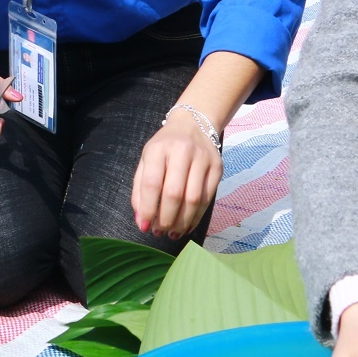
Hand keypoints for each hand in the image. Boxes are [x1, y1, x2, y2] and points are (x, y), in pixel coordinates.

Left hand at [131, 108, 220, 238]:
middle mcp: (182, 151)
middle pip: (175, 193)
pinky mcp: (217, 167)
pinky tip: (188, 225)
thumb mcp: (146, 160)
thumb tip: (141, 220)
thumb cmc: (164, 147)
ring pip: (194, 199)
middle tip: (160, 232)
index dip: (148, 208)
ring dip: (183, 222)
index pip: (152, 183)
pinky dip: (197, 216)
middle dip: (167, 219)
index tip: (144, 226)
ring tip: (174, 234)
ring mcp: (202, 158)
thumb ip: (140, 188)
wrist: (193, 123)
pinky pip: (208, 198)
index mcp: (158, 149)